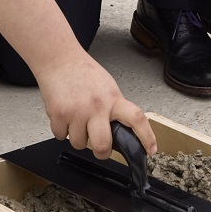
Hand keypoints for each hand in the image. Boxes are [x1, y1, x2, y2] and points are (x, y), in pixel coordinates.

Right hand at [37, 49, 156, 157]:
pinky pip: (61, 137)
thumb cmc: (83, 72)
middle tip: (100, 147)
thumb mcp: (107, 87)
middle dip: (101, 152)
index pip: (137, 119)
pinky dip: (62, 131)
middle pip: (103, 146)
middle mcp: (97, 106)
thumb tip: (120, 129)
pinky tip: (65, 116)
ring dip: (78, 137)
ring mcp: (77, 112)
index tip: (151, 149)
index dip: (147, 137)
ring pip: (79, 144)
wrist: (59, 59)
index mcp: (113, 99)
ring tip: (76, 120)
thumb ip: (114, 107)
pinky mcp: (59, 115)